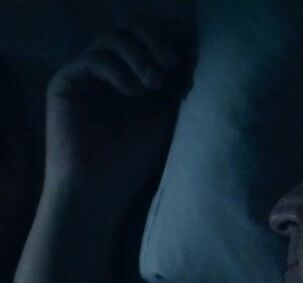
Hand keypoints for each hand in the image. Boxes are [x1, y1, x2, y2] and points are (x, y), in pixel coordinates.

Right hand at [44, 22, 190, 210]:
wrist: (103, 188)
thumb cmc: (138, 157)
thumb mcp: (168, 112)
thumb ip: (177, 81)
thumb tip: (195, 48)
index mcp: (133, 74)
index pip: (148, 40)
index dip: (168, 39)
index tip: (187, 56)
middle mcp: (108, 70)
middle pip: (128, 30)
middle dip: (153, 39)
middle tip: (171, 60)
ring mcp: (85, 75)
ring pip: (110, 39)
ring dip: (138, 54)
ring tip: (154, 82)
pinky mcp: (65, 82)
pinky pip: (92, 59)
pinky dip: (117, 70)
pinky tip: (134, 92)